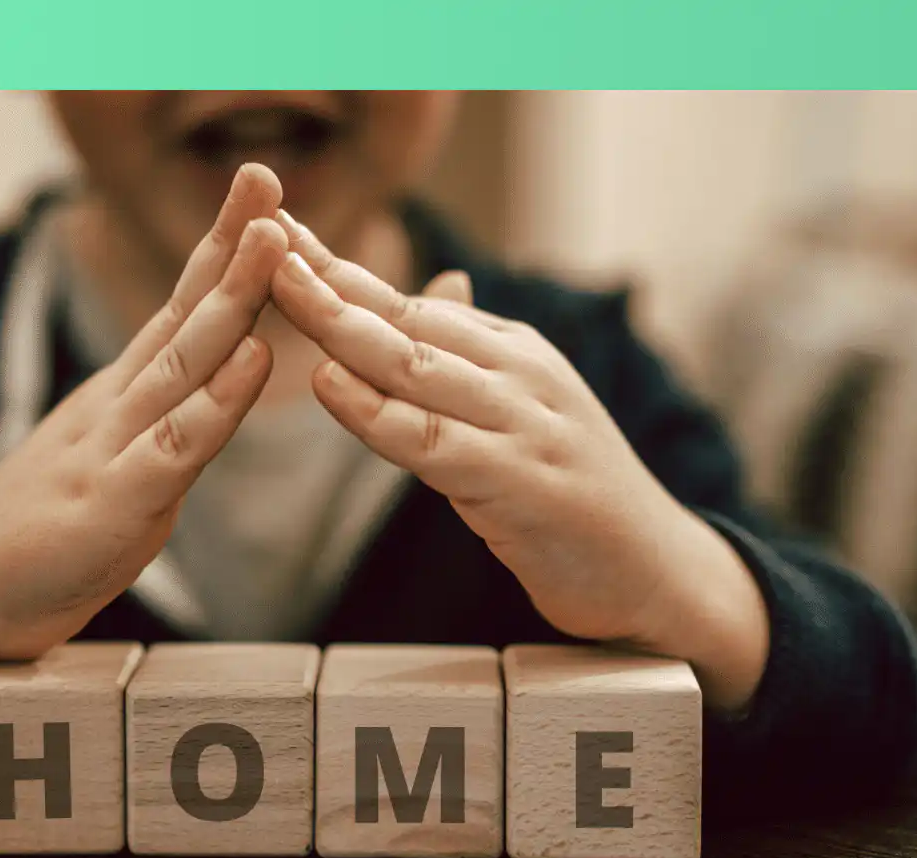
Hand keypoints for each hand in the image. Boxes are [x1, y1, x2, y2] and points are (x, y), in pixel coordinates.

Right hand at [0, 165, 289, 708]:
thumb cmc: (37, 544)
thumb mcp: (110, 470)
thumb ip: (157, 430)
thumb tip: (207, 398)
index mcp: (120, 400)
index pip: (179, 313)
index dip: (220, 253)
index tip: (261, 196)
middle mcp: (117, 409)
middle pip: (184, 316)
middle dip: (232, 245)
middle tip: (265, 178)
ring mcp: (112, 450)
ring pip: (183, 364)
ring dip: (232, 299)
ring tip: (273, 240)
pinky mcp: (113, 505)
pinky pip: (175, 447)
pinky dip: (218, 402)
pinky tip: (252, 361)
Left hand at [270, 211, 769, 709]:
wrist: (655, 570)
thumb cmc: (574, 494)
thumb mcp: (524, 409)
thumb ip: (474, 354)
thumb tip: (442, 288)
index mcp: (513, 351)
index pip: (409, 299)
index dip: (339, 267)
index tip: (276, 229)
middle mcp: (518, 373)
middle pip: (405, 317)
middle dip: (327, 278)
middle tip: (261, 235)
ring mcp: (521, 423)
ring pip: (412, 365)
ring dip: (341, 325)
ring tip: (280, 287)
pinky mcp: (517, 481)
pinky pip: (430, 440)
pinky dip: (376, 412)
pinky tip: (331, 384)